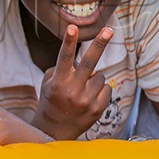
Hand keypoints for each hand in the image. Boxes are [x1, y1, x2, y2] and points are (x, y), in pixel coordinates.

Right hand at [33, 25, 113, 139]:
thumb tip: (90, 65)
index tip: (73, 27)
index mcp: (59, 82)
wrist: (54, 131)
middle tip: (109, 30)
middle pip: (89, 62)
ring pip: (101, 76)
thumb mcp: (49, 83)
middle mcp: (73, 90)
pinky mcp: (98, 109)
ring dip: (94, 79)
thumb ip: (65, 69)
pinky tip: (90, 99)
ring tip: (82, 91)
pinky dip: (101, 90)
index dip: (69, 41)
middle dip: (100, 44)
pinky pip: (107, 89)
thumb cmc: (52, 100)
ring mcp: (87, 101)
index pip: (64, 58)